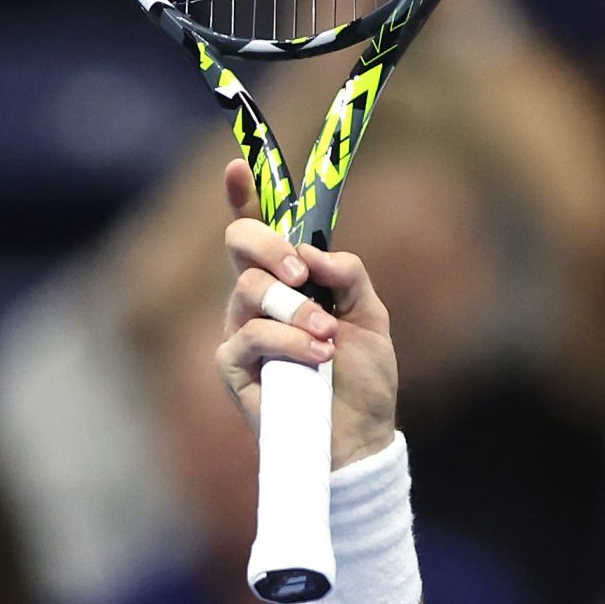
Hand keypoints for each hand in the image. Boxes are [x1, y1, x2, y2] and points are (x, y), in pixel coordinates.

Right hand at [218, 160, 400, 468]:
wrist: (359, 438)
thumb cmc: (363, 379)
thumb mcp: (371, 315)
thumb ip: (347, 275)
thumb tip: (312, 252)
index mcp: (289, 281)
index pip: (260, 230)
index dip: (245, 195)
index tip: (239, 165)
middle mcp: (258, 301)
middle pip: (239, 244)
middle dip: (268, 245)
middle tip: (300, 271)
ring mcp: (241, 332)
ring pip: (248, 290)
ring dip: (294, 309)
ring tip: (328, 339)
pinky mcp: (233, 366)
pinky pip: (252, 336)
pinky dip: (289, 342)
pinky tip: (317, 359)